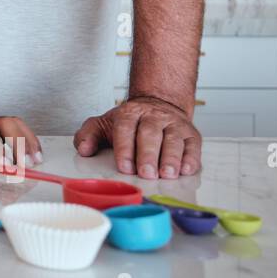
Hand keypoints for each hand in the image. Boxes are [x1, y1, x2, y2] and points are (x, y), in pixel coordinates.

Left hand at [74, 96, 200, 178]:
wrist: (159, 103)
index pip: (125, 129)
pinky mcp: (191, 134)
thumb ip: (89, 134)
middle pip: (150, 134)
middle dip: (148, 155)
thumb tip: (83, 149)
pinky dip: (191, 158)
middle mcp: (154, 117)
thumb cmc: (130, 122)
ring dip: (171, 158)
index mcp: (130, 113)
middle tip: (146, 173)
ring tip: (167, 174)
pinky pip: (193, 145)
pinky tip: (186, 169)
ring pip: (173, 140)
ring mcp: (174, 124)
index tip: (124, 167)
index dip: (125, 148)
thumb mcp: (105, 124)